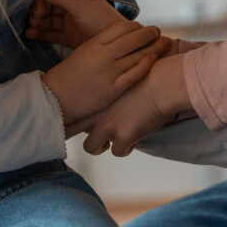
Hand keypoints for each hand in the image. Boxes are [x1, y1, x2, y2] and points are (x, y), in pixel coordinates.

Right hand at [26, 0, 124, 48]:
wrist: (116, 46)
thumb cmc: (101, 21)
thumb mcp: (81, 6)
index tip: (38, 8)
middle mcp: (74, 8)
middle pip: (51, 7)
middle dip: (40, 12)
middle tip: (34, 20)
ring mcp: (72, 23)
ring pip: (50, 20)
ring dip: (38, 23)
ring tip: (30, 30)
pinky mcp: (70, 38)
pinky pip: (52, 33)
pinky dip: (42, 33)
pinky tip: (31, 35)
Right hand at [42, 20, 171, 123]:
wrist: (54, 99)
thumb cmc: (66, 77)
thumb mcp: (81, 53)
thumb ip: (99, 46)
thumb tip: (117, 41)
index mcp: (93, 44)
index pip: (120, 28)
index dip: (135, 26)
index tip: (143, 27)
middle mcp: (103, 55)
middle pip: (133, 39)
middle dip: (149, 33)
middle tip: (158, 31)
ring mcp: (109, 72)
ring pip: (137, 55)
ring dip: (154, 47)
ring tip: (165, 43)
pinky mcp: (113, 89)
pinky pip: (134, 74)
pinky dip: (146, 65)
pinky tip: (154, 59)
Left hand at [69, 54, 191, 155]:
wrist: (164, 82)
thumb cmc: (151, 74)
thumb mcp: (126, 76)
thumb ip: (114, 88)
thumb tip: (114, 94)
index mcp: (97, 95)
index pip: (73, 109)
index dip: (65, 117)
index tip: (62, 123)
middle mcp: (98, 111)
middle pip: (72, 129)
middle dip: (71, 135)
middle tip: (74, 137)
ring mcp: (109, 125)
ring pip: (91, 147)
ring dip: (101, 146)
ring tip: (111, 143)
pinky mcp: (124, 136)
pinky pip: (119, 152)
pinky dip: (126, 148)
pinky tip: (134, 141)